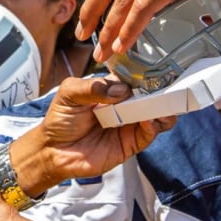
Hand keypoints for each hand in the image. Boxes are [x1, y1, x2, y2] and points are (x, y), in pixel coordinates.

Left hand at [21, 77, 175, 189]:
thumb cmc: (60, 119)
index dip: (146, 74)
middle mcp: (124, 106)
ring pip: (156, 115)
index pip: (135, 78)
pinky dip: (153, 127)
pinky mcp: (130, 144)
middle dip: (161, 91)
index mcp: (112, 89)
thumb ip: (92, 87)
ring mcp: (129, 125)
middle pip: (151, 96)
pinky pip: (148, 135)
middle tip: (167, 88)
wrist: (53, 151)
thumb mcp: (70, 93)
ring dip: (163, 109)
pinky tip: (148, 121)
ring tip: (163, 106)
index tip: (159, 69)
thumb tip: (121, 90)